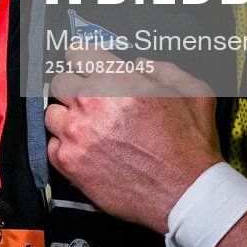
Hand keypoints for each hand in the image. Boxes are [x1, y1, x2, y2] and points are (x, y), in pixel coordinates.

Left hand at [44, 61, 222, 232]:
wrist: (187, 194)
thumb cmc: (190, 147)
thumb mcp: (194, 93)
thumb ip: (164, 69)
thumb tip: (142, 64)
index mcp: (118, 80)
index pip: (77, 52)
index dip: (83, 58)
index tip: (84, 65)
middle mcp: (91, 104)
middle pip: (61, 82)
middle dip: (75, 89)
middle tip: (91, 102)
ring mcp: (77, 134)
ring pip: (52, 114)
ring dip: (67, 118)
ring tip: (89, 129)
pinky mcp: (70, 163)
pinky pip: (52, 146)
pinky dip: (65, 147)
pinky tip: (86, 151)